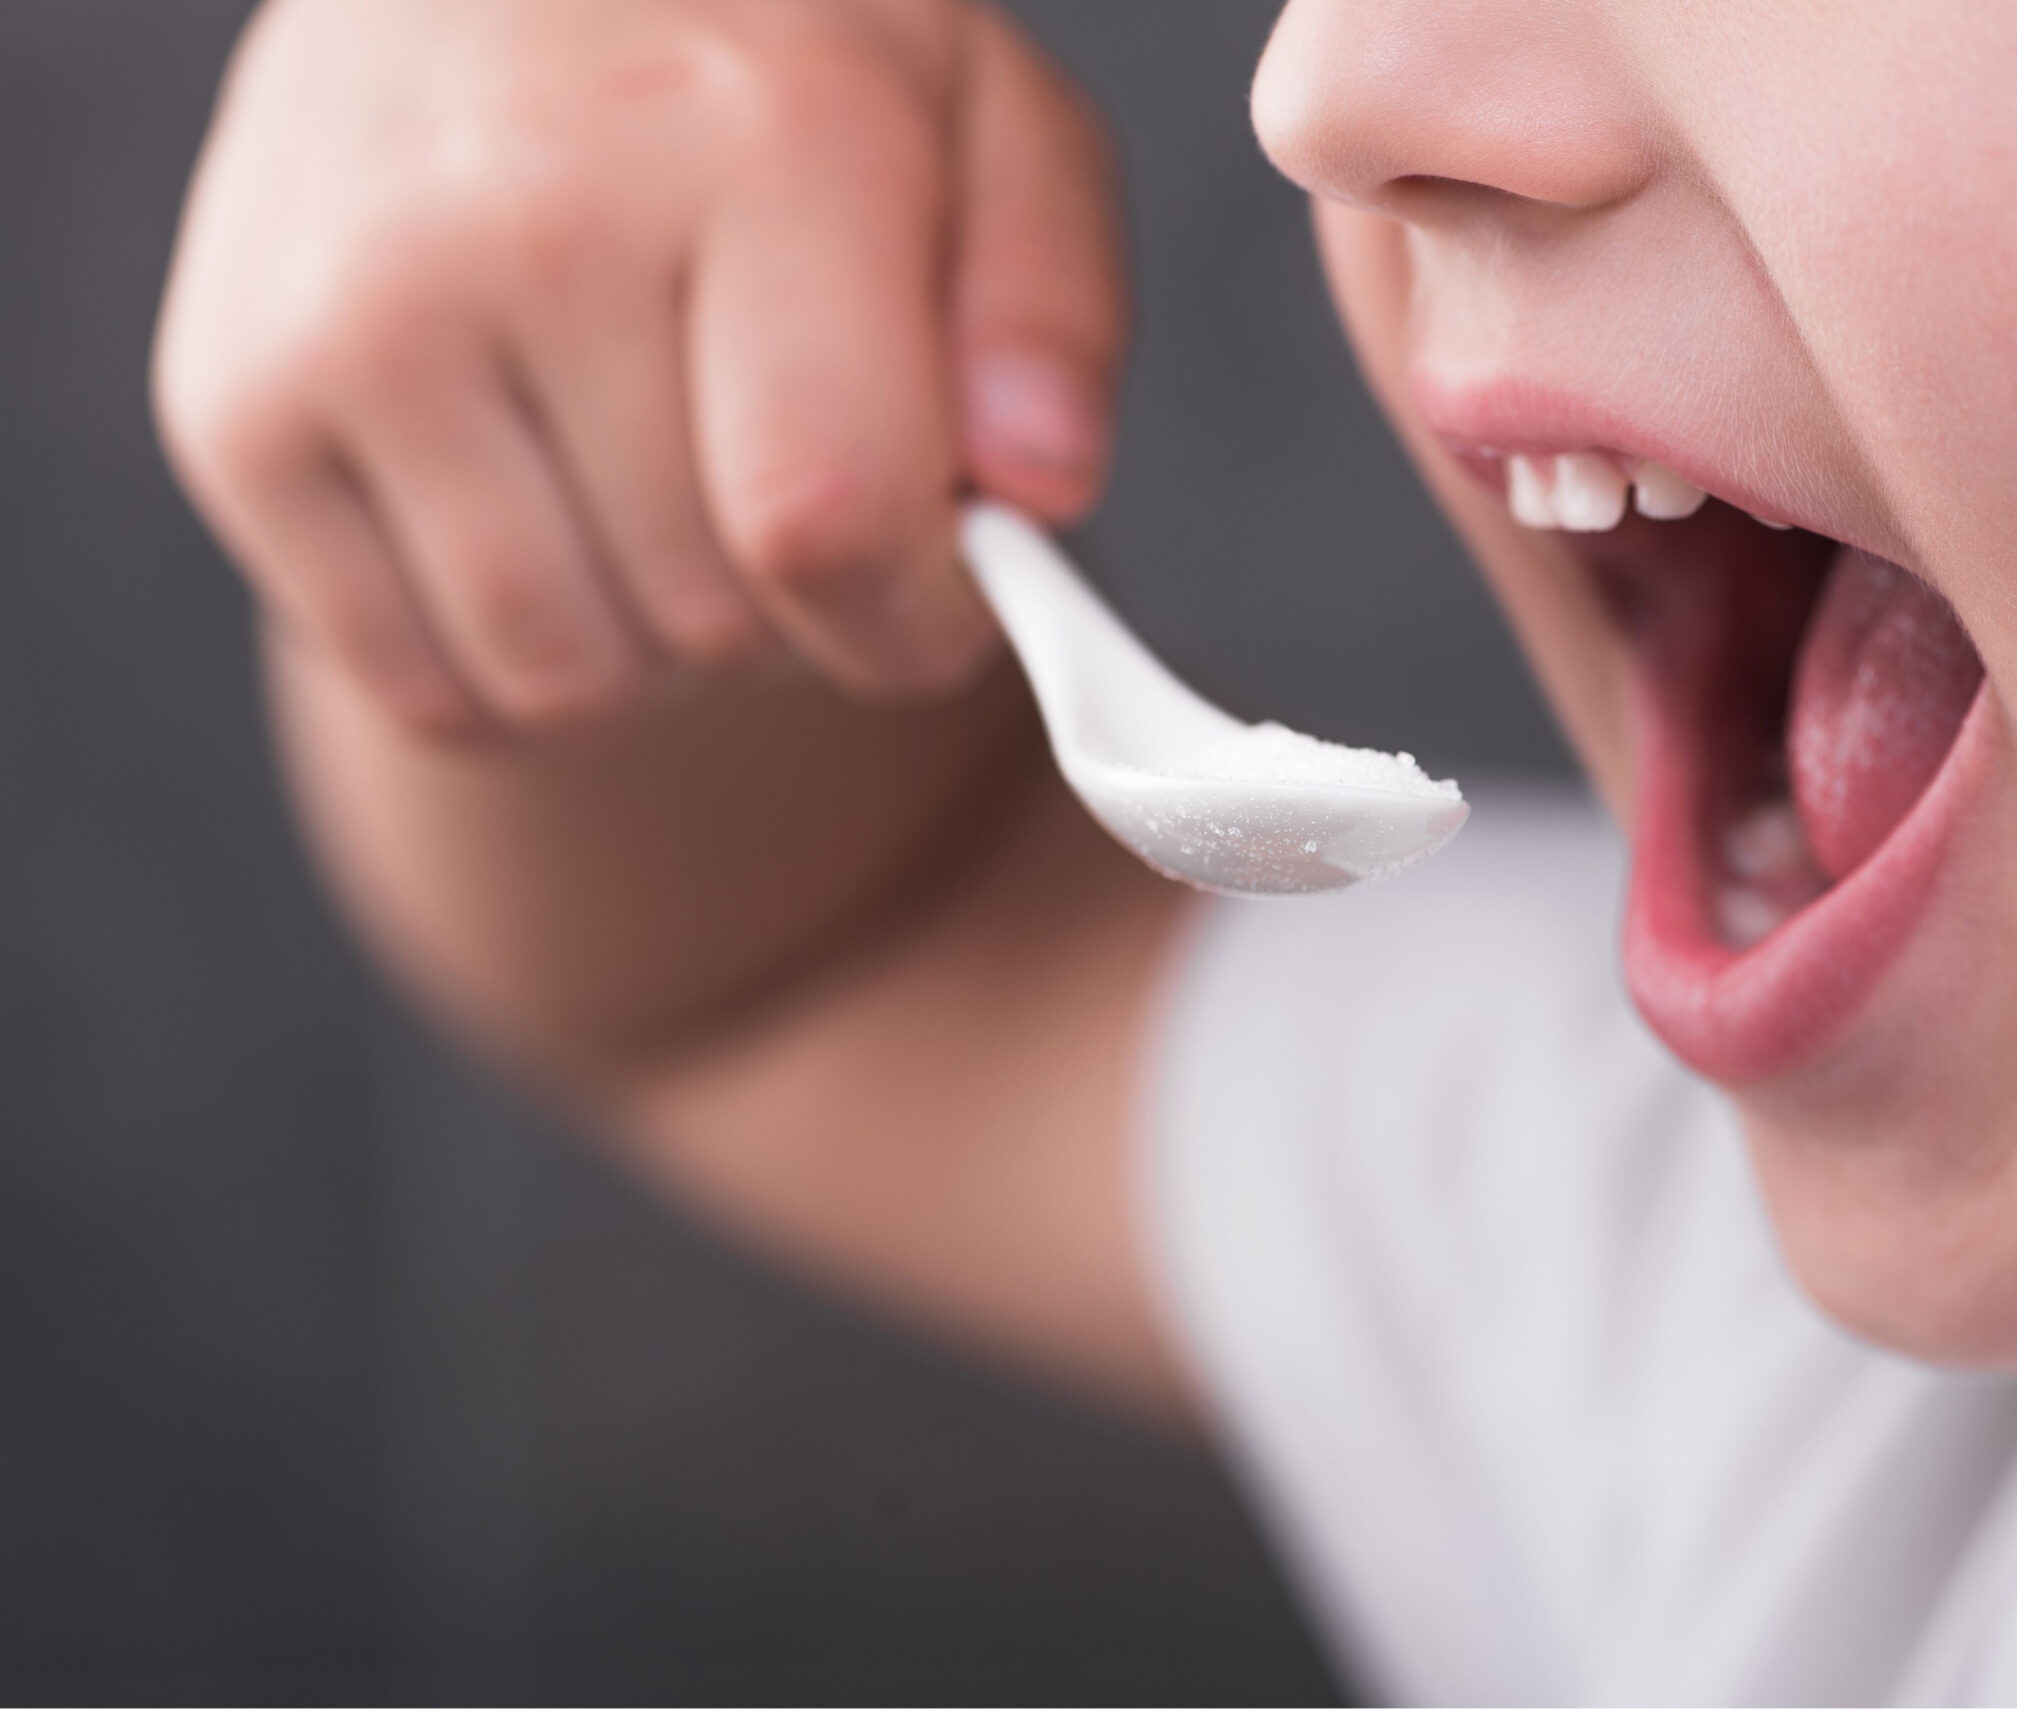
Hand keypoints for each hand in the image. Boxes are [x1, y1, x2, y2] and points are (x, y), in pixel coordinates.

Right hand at [156, 0, 1125, 737]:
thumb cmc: (768, 76)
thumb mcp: (983, 127)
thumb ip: (1048, 312)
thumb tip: (1037, 489)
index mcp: (757, 140)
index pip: (826, 522)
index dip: (914, 622)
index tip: (932, 590)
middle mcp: (527, 216)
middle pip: (710, 625)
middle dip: (788, 613)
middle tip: (770, 476)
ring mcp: (353, 314)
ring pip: (563, 684)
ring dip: (651, 650)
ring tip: (657, 489)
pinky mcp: (235, 406)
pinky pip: (424, 692)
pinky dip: (509, 662)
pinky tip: (540, 513)